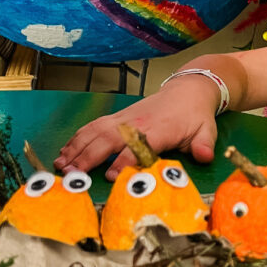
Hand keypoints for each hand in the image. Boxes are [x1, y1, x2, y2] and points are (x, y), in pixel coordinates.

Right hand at [54, 79, 219, 178]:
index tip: (110, 177)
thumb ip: (203, 145)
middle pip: (107, 140)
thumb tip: (205, 156)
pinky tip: (66, 151)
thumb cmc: (195, 115)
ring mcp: (124, 119)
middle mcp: (136, 123)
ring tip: (61, 165)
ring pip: (95, 132)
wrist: (188, 90)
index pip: (136, 147)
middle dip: (88, 157)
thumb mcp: (206, 131)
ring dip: (76, 148)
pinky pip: (93, 126)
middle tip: (73, 175)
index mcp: (158, 130)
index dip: (123, 162)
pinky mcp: (118, 117)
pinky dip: (78, 138)